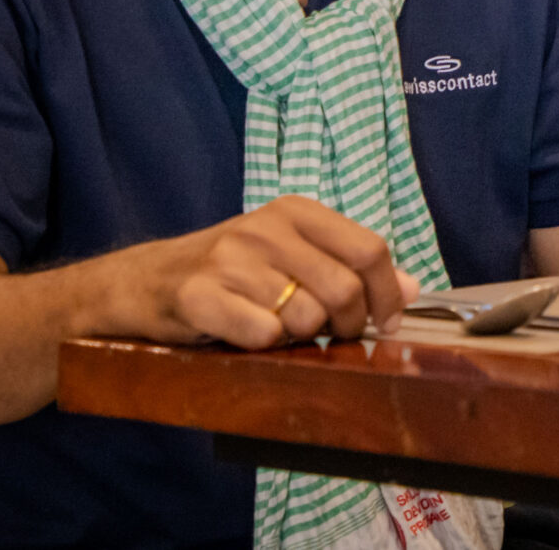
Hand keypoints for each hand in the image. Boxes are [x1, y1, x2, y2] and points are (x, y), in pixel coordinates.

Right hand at [122, 194, 419, 349]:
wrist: (146, 282)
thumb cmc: (231, 273)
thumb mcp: (293, 256)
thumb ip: (350, 266)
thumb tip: (413, 288)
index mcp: (297, 212)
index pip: (370, 249)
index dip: (387, 294)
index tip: (385, 322)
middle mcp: (266, 228)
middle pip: (343, 289)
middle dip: (346, 325)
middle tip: (329, 335)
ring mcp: (230, 259)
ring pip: (306, 318)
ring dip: (301, 338)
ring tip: (280, 328)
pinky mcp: (199, 295)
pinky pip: (263, 334)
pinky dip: (265, 346)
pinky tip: (249, 336)